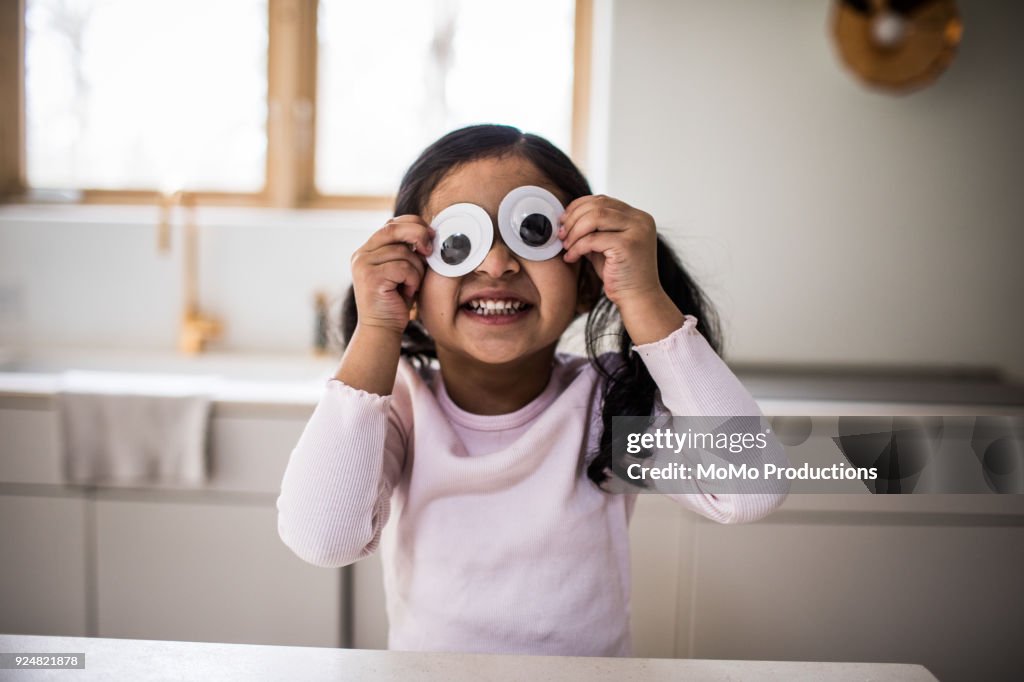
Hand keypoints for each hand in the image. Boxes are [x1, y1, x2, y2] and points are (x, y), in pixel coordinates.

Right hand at [349, 216, 433, 335]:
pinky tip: (408, 292)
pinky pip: (403, 267)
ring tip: (412, 286)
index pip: (390, 224)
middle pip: (393, 229)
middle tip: (430, 251)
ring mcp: (363, 265)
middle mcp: (361, 254)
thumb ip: (408, 251)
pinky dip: (412, 280)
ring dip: (417, 270)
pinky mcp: (370, 277)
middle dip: (418, 235)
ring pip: (403, 252)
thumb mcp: (402, 271)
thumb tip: (430, 232)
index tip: (431, 236)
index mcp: (367, 250)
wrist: (382, 330)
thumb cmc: (396, 302)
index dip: (413, 224)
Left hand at [558, 195, 661, 306]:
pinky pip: (593, 239)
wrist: (637, 299)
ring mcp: (637, 231)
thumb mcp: (604, 246)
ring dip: (574, 232)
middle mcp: (640, 220)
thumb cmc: (620, 276)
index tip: (563, 221)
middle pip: (597, 205)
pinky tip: (571, 258)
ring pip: (594, 218)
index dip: (579, 207)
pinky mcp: (628, 245)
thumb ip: (593, 229)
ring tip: (566, 246)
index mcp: (637, 217)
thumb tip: (567, 217)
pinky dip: (577, 247)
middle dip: (573, 219)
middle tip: (561, 235)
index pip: (603, 200)